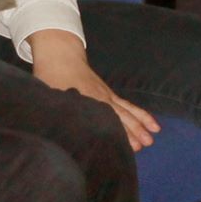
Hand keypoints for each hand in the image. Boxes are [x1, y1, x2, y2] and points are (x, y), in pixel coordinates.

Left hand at [29, 30, 159, 150]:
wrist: (60, 55)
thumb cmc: (51, 76)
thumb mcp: (49, 93)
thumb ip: (54, 109)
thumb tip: (54, 126)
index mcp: (86, 100)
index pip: (103, 119)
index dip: (113, 132)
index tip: (122, 146)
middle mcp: (101, 99)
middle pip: (119, 116)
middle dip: (131, 131)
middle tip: (142, 145)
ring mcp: (107, 96)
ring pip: (127, 112)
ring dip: (139, 125)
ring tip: (150, 140)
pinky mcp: (109, 94)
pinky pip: (129, 106)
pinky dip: (141, 115)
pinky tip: (151, 123)